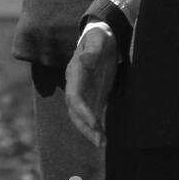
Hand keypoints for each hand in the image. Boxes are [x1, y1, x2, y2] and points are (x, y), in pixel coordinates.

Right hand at [64, 26, 118, 147]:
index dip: (82, 110)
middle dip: (85, 126)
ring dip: (89, 130)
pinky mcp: (92, 96)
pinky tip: (103, 139)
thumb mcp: (98, 38)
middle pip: (75, 110)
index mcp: (75, 72)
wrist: (101, 39)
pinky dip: (96, 127)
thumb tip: (86, 58)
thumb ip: (93, 48)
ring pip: (80, 116)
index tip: (94, 122)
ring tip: (102, 143)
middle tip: (99, 140)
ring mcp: (83, 92)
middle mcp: (75, 85)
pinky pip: (91, 115)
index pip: (75, 95)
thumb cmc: (99, 37)